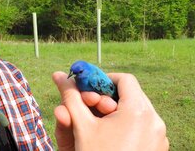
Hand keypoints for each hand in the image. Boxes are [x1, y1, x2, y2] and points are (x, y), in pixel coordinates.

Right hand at [52, 72, 168, 150]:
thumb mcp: (81, 125)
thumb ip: (70, 96)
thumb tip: (58, 75)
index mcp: (138, 111)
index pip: (124, 79)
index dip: (104, 80)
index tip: (90, 90)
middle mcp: (154, 120)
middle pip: (132, 94)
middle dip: (109, 97)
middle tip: (91, 108)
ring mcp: (159, 136)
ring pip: (137, 110)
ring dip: (118, 111)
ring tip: (100, 125)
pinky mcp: (158, 147)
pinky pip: (144, 126)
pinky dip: (128, 124)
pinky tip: (112, 137)